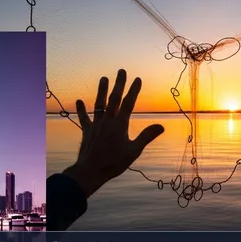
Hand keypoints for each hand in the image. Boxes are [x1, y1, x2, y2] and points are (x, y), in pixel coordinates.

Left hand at [63, 69, 164, 197]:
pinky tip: (79, 101)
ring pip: (99, 104)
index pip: (128, 103)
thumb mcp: (134, 151)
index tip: (138, 79)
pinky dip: (82, 109)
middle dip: (119, 84)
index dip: (134, 90)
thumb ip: (147, 136)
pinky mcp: (87, 131)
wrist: (90, 171)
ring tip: (103, 78)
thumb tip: (161, 126)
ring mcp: (96, 125)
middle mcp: (107, 121)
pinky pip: (84, 118)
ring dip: (101, 90)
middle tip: (121, 70)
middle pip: (114, 99)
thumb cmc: (114, 163)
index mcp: (120, 124)